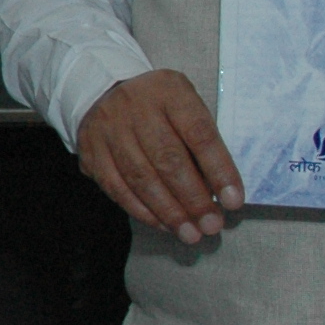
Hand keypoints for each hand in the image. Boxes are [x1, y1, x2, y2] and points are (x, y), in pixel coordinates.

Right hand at [75, 71, 243, 243]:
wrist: (103, 91)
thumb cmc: (159, 106)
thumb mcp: (186, 106)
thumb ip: (200, 143)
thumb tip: (217, 192)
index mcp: (170, 91)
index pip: (199, 134)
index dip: (218, 170)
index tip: (233, 202)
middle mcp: (136, 107)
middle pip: (168, 159)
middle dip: (193, 199)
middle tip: (211, 225)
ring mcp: (109, 130)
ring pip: (141, 177)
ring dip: (168, 212)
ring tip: (190, 233)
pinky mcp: (91, 152)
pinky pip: (117, 187)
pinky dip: (142, 210)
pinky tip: (162, 225)